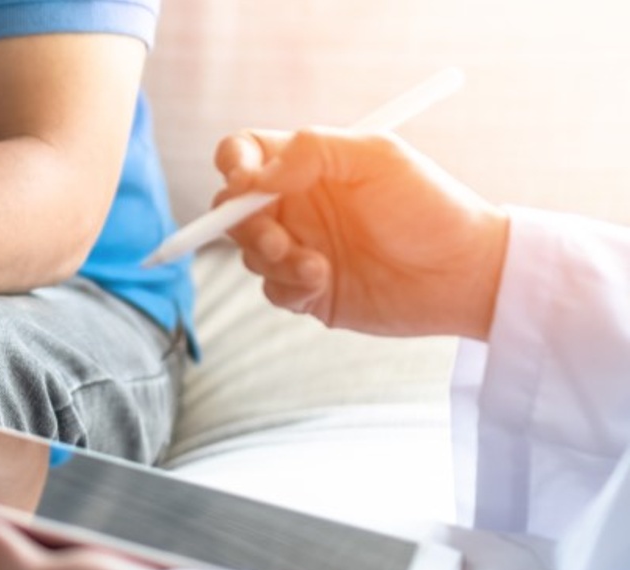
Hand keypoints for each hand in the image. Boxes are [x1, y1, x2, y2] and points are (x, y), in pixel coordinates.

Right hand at [214, 127, 510, 338]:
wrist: (465, 274)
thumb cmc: (431, 207)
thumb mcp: (376, 157)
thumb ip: (311, 151)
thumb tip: (255, 177)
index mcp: (308, 165)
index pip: (245, 153)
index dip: (233, 163)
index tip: (244, 182)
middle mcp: (297, 204)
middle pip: (233, 207)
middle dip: (244, 224)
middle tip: (278, 241)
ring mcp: (300, 247)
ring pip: (249, 252)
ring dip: (273, 260)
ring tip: (317, 267)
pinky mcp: (308, 290)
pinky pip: (271, 290)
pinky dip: (288, 287)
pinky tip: (323, 283)